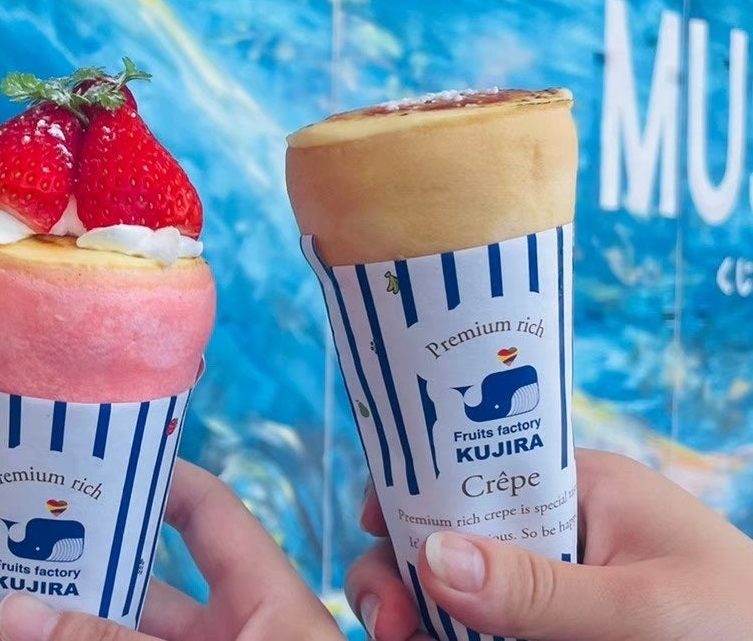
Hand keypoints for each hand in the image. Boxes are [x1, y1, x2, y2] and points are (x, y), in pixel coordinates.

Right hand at [0, 460, 341, 640]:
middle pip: (148, 585)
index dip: (156, 475)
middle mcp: (236, 640)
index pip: (208, 515)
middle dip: (85, 562)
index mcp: (268, 607)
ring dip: (67, 625)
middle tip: (12, 535)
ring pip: (122, 640)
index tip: (92, 452)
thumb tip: (13, 610)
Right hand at [345, 449, 752, 640]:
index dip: (414, 487)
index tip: (371, 525)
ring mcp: (553, 591)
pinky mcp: (552, 634)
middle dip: (403, 569)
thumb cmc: (746, 628)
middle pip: (449, 535)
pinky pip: (481, 631)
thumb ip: (542, 588)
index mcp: (579, 489)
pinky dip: (447, 637)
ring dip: (419, 612)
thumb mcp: (647, 608)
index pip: (475, 464)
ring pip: (456, 592)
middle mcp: (555, 533)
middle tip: (386, 623)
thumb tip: (432, 557)